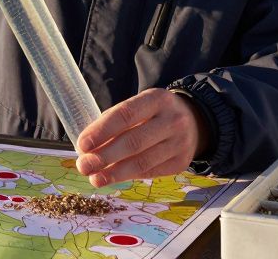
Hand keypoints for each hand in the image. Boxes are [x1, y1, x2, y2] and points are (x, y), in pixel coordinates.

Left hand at [74, 89, 207, 187]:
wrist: (194, 122)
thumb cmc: (154, 114)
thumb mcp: (139, 106)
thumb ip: (115, 122)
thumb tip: (87, 147)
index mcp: (157, 99)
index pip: (126, 115)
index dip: (102, 131)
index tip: (83, 144)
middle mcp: (172, 120)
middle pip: (134, 142)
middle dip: (105, 156)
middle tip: (84, 166)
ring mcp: (180, 143)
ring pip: (142, 162)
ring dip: (115, 173)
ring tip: (95, 179)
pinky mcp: (181, 162)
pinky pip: (150, 172)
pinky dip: (129, 176)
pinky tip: (113, 178)